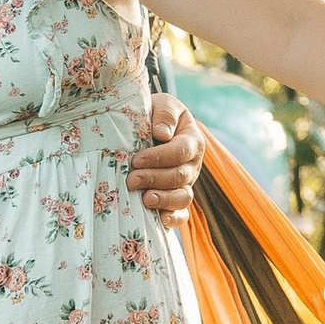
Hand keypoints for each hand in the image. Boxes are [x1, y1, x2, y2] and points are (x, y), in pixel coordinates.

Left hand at [125, 93, 204, 221]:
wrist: (149, 127)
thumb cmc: (154, 114)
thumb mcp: (162, 104)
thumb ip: (165, 114)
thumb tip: (162, 133)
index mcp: (192, 140)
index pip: (180, 151)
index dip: (159, 157)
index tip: (137, 159)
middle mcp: (192, 165)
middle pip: (180, 176)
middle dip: (155, 179)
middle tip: (131, 179)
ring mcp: (186, 184)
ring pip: (183, 197)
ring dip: (164, 199)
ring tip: (145, 199)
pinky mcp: (176, 199)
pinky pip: (182, 215)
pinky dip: (174, 219)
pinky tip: (160, 220)